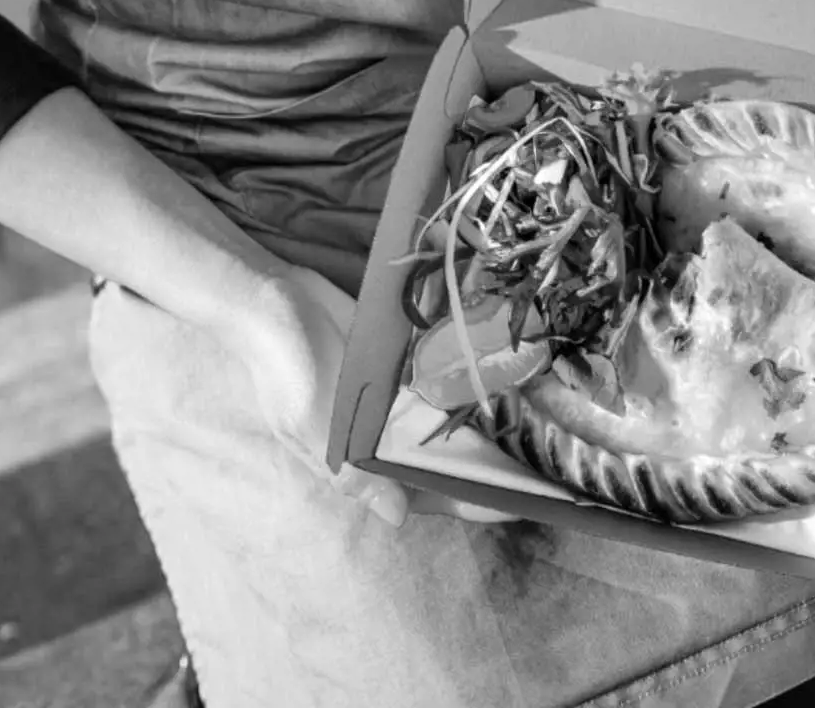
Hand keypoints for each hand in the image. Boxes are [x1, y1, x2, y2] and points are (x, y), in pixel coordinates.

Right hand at [225, 262, 520, 528]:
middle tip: (546, 462)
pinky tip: (512, 376)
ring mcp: (396, 395)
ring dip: (487, 422)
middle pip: (447, 459)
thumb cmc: (283, 366)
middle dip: (490, 464)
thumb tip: (396, 517)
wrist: (268, 296)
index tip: (519, 503)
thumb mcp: (310, 423)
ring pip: (451, 420)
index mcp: (362, 459)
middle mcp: (384, 432)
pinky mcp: (402, 358)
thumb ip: (351, 471)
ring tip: (542, 423)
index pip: (427, 491)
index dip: (470, 500)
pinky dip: (471, 379)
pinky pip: (445, 375)